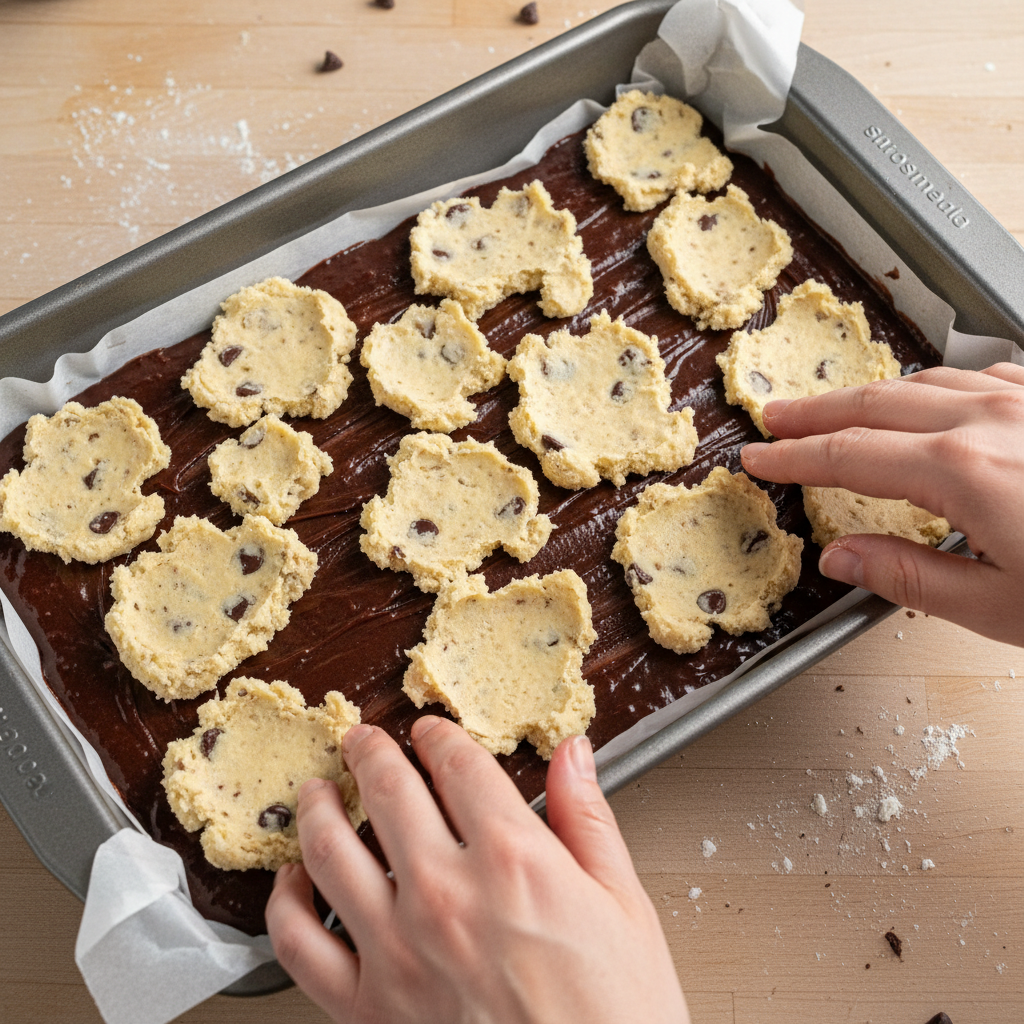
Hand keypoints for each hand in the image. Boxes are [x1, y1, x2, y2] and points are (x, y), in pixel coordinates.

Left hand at [266, 716, 689, 1023]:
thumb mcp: (624, 905)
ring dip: (317, 810)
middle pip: (387, 792)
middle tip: (362, 741)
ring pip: (330, 853)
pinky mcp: (369, 1010)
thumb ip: (588, 819)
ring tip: (317, 794)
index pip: (457, 766)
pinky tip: (294, 882)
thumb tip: (573, 755)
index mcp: (514, 860)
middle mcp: (446, 894)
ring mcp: (398, 952)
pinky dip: (284, 903)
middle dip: (370, 753)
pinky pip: (300, 945)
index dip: (437, 737)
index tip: (428, 731)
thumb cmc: (617, 1018)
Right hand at [740, 362, 1023, 645]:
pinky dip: (937, 385)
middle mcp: (989, 419)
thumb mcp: (1000, 605)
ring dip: (872, 395)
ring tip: (840, 409)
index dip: (794, 458)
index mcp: (962, 470)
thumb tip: (841, 559)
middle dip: (817, 412)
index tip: (758, 458)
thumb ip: (911, 578)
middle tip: (777, 418)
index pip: (849, 456)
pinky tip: (931, 397)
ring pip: (927, 381)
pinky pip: (981, 375)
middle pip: (877, 403)